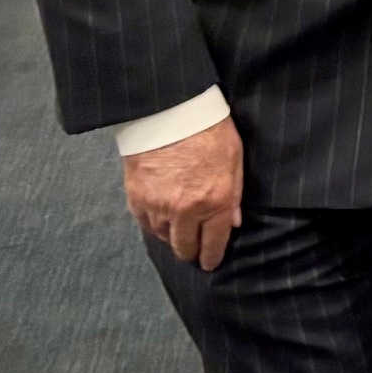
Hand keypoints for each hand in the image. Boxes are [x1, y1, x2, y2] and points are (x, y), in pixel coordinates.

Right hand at [123, 116, 243, 269]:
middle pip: (184, 248)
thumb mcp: (234, 158)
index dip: (211, 257)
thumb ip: (235, 194)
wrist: (170, 110)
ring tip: (180, 226)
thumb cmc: (209, 129)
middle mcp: (186, 210)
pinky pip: (146, 224)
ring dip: (172, 235)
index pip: (213, 244)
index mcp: (215, 200)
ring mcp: (158, 206)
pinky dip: (155, 224)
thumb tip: (234, 222)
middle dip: (191, 251)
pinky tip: (163, 216)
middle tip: (195, 249)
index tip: (210, 262)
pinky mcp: (136, 199)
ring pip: (164, 238)